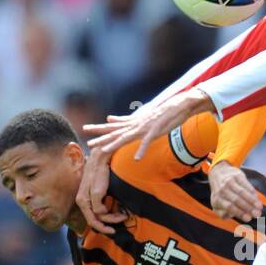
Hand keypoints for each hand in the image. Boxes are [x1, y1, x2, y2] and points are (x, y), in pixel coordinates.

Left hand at [76, 148, 124, 235]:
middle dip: (106, 227)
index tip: (111, 229)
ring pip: (98, 218)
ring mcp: (87, 197)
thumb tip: (108, 213)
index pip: (89, 219)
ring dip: (112, 220)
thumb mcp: (99, 186)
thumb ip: (100, 200)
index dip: (100, 227)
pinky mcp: (95, 194)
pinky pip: (101, 211)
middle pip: (92, 222)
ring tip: (123, 215)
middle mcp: (81, 199)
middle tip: (118, 225)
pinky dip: (112, 213)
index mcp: (81, 198)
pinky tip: (121, 210)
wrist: (102, 155)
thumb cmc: (102, 170)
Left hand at [85, 88, 212, 157]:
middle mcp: (136, 124)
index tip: (85, 129)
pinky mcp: (155, 130)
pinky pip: (147, 142)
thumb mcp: (142, 116)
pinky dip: (142, 149)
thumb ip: (127, 119)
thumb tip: (110, 117)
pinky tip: (137, 159)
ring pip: (126, 137)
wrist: (179, 105)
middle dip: (101, 137)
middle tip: (88, 144)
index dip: (99, 128)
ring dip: (115, 144)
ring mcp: (145, 128)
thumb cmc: (162, 112)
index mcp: (133, 122)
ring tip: (104, 151)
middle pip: (115, 132)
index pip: (112, 126)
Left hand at [208, 161, 262, 221]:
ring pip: (242, 192)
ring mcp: (229, 181)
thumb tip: (232, 215)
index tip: (249, 218)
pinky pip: (246, 185)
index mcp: (217, 199)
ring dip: (252, 201)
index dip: (239, 213)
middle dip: (248, 208)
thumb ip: (222, 214)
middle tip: (257, 214)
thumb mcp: (217, 205)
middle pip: (236, 200)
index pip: (229, 206)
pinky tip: (257, 199)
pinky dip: (252, 193)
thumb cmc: (221, 194)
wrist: (219, 172)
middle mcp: (222, 190)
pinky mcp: (237, 175)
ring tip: (260, 208)